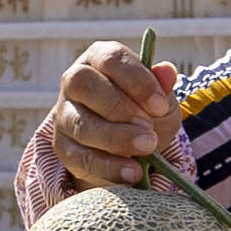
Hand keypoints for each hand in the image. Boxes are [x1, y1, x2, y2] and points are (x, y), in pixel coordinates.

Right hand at [47, 39, 176, 187]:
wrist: (130, 147)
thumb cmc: (144, 111)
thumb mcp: (160, 98)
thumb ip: (162, 86)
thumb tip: (167, 71)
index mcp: (99, 58)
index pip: (111, 59)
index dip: (137, 81)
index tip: (159, 105)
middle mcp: (75, 81)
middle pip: (85, 85)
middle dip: (119, 108)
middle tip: (148, 128)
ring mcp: (65, 114)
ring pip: (81, 124)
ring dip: (116, 138)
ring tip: (146, 148)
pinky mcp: (63, 147)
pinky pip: (80, 157)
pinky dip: (108, 167)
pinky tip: (132, 172)